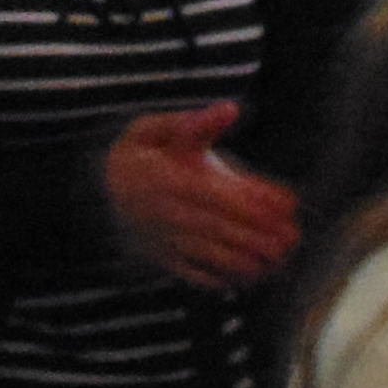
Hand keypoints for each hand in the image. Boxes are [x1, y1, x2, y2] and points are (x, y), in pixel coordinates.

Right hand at [97, 101, 300, 288]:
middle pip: (220, 227)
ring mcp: (165, 241)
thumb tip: (228, 109)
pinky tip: (251, 276)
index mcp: (166, 178)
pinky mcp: (164, 260)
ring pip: (211, 254)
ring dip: (249, 259)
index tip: (288, 203)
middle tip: (292, 237)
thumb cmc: (136, 156)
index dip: (255, 200)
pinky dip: (223, 278)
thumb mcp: (153, 130)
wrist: (95, 195)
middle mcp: (166, 213)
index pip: (217, 192)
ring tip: (279, 259)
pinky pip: (195, 273)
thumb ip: (192, 123)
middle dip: (259, 234)